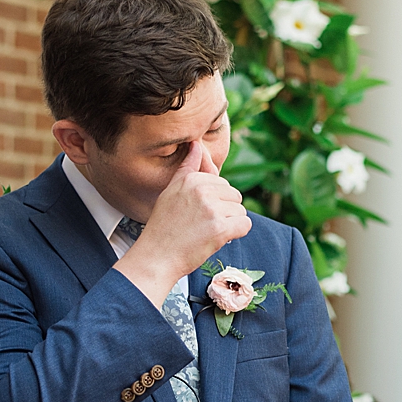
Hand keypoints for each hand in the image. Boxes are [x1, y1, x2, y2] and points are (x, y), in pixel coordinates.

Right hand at [116, 140, 252, 305]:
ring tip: (207, 232)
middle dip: (225, 212)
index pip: (222, 184)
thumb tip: (196, 144)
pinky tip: (218, 239)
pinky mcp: (220, 228)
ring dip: (230, 224)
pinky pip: (245, 225)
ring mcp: (212, 208)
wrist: (157, 256)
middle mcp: (202, 190)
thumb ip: (188, 168)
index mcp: (191, 179)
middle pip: (235, 196)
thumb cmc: (164, 227)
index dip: (215, 202)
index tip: (197, 214)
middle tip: (202, 225)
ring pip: (241, 211)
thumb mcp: (171, 191)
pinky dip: (236, 234)